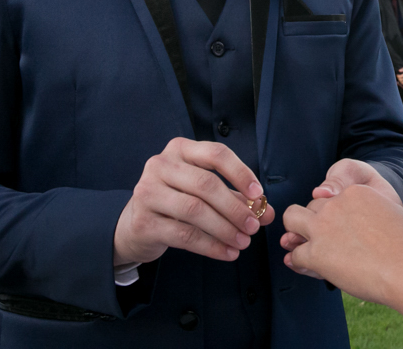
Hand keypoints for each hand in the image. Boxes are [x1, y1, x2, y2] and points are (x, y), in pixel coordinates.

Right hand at [113, 137, 274, 265]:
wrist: (135, 225)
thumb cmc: (176, 201)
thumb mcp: (205, 193)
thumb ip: (237, 198)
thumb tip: (267, 212)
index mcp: (179, 149)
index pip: (216, 154)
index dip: (240, 173)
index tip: (258, 195)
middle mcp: (160, 165)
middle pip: (206, 184)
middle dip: (235, 208)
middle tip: (254, 226)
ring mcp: (148, 193)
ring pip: (195, 210)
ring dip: (225, 229)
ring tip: (243, 242)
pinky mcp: (144, 222)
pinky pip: (184, 235)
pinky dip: (210, 246)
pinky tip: (227, 253)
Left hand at [283, 183, 402, 303]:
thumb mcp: (389, 211)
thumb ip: (368, 208)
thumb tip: (354, 221)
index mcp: (354, 191)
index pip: (332, 197)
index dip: (334, 213)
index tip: (342, 229)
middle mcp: (335, 204)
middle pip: (312, 206)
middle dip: (315, 221)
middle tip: (325, 240)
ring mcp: (323, 227)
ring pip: (291, 219)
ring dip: (295, 233)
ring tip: (305, 246)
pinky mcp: (315, 253)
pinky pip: (295, 255)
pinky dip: (300, 263)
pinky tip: (312, 268)